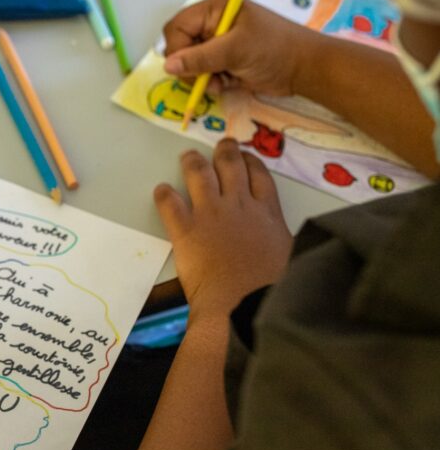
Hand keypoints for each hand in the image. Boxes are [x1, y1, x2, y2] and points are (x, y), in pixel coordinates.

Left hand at [154, 139, 291, 319]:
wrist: (244, 303)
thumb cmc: (270, 286)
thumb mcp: (288, 254)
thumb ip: (278, 236)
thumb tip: (275, 236)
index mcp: (266, 212)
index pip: (259, 174)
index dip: (251, 161)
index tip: (246, 156)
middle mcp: (238, 204)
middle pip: (230, 164)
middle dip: (224, 150)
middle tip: (221, 145)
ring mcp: (210, 214)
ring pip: (199, 174)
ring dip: (192, 161)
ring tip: (188, 156)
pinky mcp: (185, 229)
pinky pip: (170, 203)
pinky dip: (164, 194)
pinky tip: (161, 190)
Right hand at [162, 0, 322, 96]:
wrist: (305, 69)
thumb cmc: (275, 50)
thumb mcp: (236, 50)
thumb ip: (200, 58)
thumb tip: (168, 66)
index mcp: (214, 10)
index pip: (176, 28)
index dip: (177, 50)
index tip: (188, 67)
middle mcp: (212, 24)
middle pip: (180, 48)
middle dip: (191, 67)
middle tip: (207, 78)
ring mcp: (218, 44)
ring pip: (190, 65)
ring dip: (203, 78)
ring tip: (223, 82)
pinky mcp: (224, 62)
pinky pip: (204, 75)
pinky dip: (213, 83)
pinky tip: (230, 83)